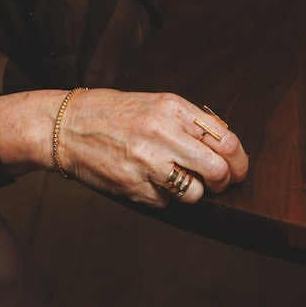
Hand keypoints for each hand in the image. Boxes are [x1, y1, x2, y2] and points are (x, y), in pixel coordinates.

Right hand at [0, 85, 249, 206]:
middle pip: (217, 170)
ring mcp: (147, 162)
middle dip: (224, 181)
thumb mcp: (155, 104)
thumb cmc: (113, 114)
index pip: (226, 139)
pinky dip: (164, 197)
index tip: (237, 168)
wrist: (66, 126)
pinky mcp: (133, 187)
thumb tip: (226, 144)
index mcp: (172, 109)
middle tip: (218, 183)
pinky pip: (166, 202)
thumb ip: (190, 121)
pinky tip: (148, 181)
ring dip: (193, 192)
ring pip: (195, 192)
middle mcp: (162, 134)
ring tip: (178, 181)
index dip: (239, 160)